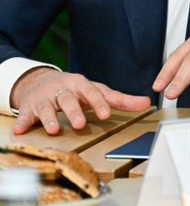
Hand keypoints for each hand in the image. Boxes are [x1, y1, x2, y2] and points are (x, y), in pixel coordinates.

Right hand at [11, 68, 150, 134]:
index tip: (106, 114)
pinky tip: (21, 129)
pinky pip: (26, 115)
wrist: (42, 81)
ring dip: (50, 118)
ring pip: (48, 107)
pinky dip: (23, 121)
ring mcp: (46, 97)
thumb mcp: (96, 91)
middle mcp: (63, 89)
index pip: (92, 92)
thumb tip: (147, 102)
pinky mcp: (30, 107)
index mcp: (81, 84)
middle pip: (69, 99)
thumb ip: (120, 99)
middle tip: (81, 123)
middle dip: (74, 111)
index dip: (99, 103)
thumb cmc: (75, 90)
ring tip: (54, 129)